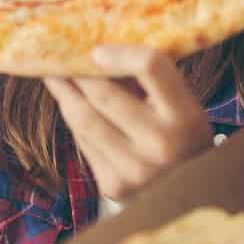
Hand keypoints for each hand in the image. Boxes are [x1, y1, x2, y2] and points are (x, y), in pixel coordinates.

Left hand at [45, 46, 211, 201]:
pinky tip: (69, 103)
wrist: (191, 196)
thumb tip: (103, 51)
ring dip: (64, 92)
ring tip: (52, 74)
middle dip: (76, 70)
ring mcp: (133, 169)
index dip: (120, 53)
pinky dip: (76, 118)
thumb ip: (150, 80)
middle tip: (58, 52)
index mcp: (185, 116)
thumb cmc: (184, 136)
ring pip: (84, 119)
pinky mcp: (112, 186)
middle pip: (105, 93)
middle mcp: (160, 144)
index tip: (96, 47)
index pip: (150, 67)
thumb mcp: (183, 104)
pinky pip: (84, 141)